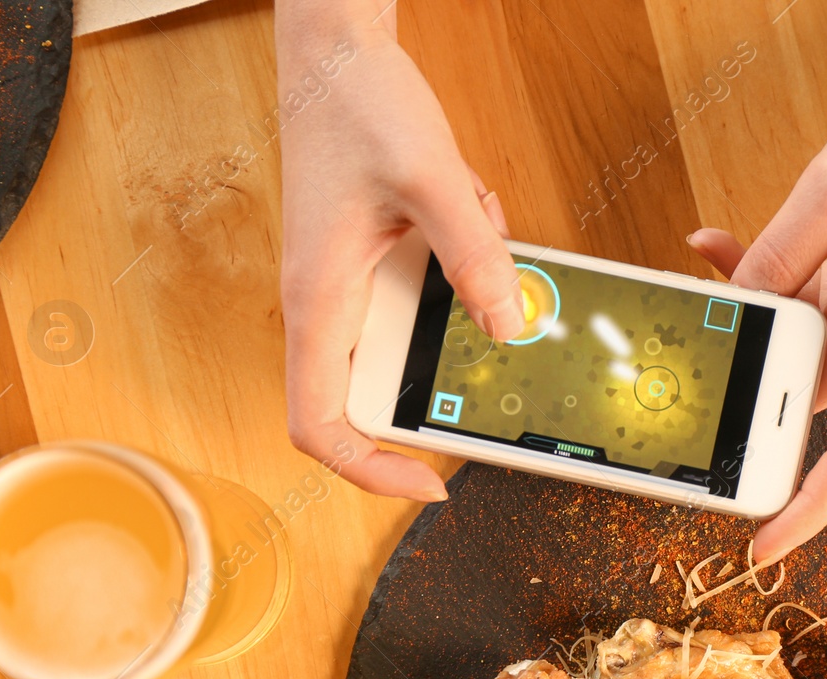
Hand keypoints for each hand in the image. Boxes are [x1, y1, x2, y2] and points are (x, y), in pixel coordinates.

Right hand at [276, 5, 523, 499]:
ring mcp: (346, 283)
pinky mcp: (371, 260)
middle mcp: (325, 303)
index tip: (427, 482)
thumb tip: (509, 327)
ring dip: (456, 299)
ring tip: (469, 221)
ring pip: (409, 335)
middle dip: (434, 378)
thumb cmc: (357, 104)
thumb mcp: (431, 180)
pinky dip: (461, 260)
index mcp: (318, 300)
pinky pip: (423, 290)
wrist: (334, 48)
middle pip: (368, 393)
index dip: (367, 471)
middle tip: (489, 356)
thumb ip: (473, 257)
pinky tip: (468, 203)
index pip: (317, 424)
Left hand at [688, 54, 826, 561]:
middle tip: (686, 393)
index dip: (808, 509)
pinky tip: (720, 246)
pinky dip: (765, 281)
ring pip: (799, 348)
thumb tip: (742, 306)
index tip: (764, 548)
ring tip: (699, 276)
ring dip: (746, 323)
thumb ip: (783, 249)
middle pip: (811, 403)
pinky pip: (808, 303)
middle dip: (747, 402)